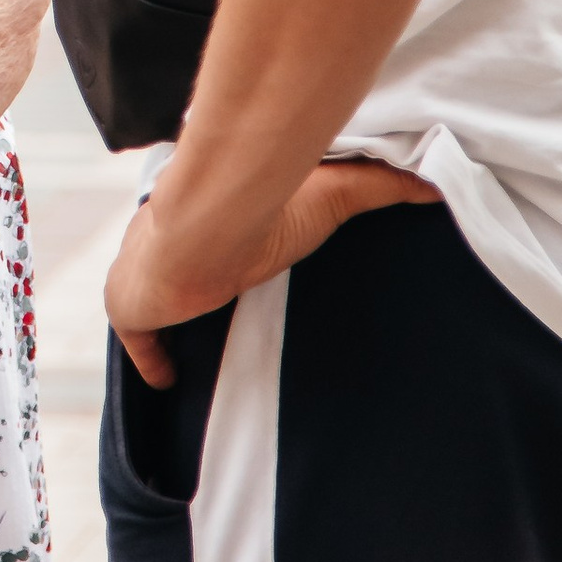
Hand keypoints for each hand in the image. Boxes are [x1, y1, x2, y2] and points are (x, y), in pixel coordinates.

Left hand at [104, 161, 441, 388]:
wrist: (208, 222)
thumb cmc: (266, 200)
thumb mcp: (332, 189)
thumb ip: (379, 184)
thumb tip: (432, 182)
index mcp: (201, 209)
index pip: (199, 231)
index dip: (210, 250)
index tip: (226, 270)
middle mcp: (163, 238)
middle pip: (170, 268)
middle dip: (185, 286)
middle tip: (214, 313)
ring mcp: (142, 275)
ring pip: (150, 303)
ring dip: (168, 320)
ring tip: (195, 345)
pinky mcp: (129, 309)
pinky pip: (137, 341)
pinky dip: (150, 360)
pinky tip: (166, 379)